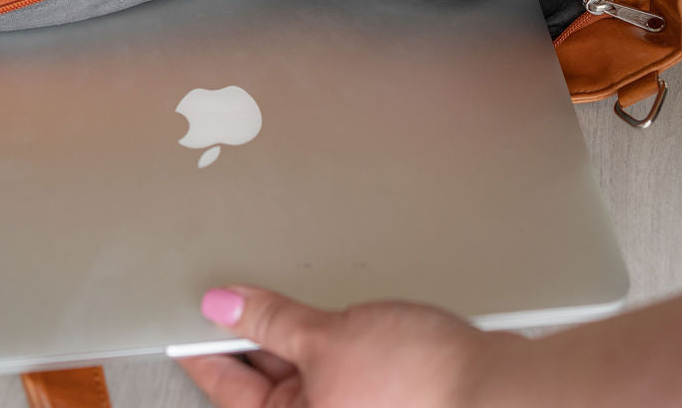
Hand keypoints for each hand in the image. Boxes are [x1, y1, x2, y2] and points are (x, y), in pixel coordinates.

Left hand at [177, 286, 524, 407]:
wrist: (497, 388)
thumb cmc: (420, 383)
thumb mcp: (328, 340)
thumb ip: (271, 322)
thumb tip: (223, 306)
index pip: (226, 382)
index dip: (201, 343)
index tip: (184, 313)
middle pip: (259, 373)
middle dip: (244, 328)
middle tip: (227, 286)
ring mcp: (346, 404)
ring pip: (297, 361)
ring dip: (284, 326)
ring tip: (274, 288)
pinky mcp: (374, 388)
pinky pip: (330, 357)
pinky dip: (319, 330)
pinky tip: (319, 303)